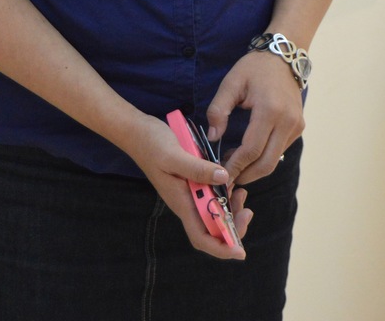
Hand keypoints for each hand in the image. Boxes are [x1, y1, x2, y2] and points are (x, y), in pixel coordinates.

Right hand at [125, 115, 252, 259]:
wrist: (138, 132)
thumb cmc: (152, 144)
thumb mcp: (174, 155)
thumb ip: (197, 169)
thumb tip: (224, 179)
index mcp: (181, 203)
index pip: (201, 237)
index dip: (221, 249)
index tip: (240, 251)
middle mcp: (186, 203)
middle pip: (211, 230)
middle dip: (232, 227)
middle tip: (247, 210)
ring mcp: (188, 194)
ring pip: (213, 214)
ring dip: (231, 211)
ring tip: (241, 193)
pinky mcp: (190, 182)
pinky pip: (210, 197)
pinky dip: (224, 195)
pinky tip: (230, 182)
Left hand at [206, 52, 304, 185]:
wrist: (283, 57)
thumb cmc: (254, 68)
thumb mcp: (231, 83)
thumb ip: (219, 110)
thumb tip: (213, 138)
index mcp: (270, 110)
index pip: (252, 149)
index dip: (236, 166)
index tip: (221, 174)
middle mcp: (287, 121)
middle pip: (267, 163)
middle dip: (246, 175)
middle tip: (228, 179)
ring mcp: (296, 126)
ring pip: (275, 160)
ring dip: (255, 168)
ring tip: (234, 165)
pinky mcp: (299, 127)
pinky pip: (280, 150)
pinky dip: (264, 157)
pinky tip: (248, 153)